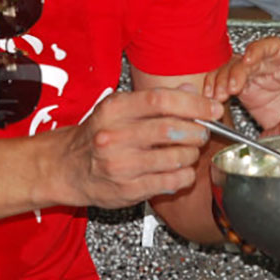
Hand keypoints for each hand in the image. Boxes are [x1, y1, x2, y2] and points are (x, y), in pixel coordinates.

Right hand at [50, 87, 222, 208]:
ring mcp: (120, 165)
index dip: (193, 104)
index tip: (212, 108)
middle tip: (201, 132)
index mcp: (114, 109)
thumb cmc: (98, 134)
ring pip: (174, 158)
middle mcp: (114, 136)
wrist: (67, 167)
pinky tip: (181, 170)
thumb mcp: (120, 108)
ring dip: (191, 154)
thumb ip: (155, 99)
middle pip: (170, 129)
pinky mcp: (127, 189)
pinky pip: (170, 182)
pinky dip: (184, 175)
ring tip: (189, 151)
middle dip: (196, 131)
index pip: (161, 100)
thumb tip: (191, 91)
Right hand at [204, 37, 279, 137]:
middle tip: (231, 87)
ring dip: (222, 79)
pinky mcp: (249, 97)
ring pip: (234, 71)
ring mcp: (259, 82)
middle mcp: (273, 69)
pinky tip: (213, 97)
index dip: (258, 49)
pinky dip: (217, 89)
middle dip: (235, 70)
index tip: (249, 59)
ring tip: (218, 95)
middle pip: (247, 59)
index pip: (273, 47)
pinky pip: (228, 87)